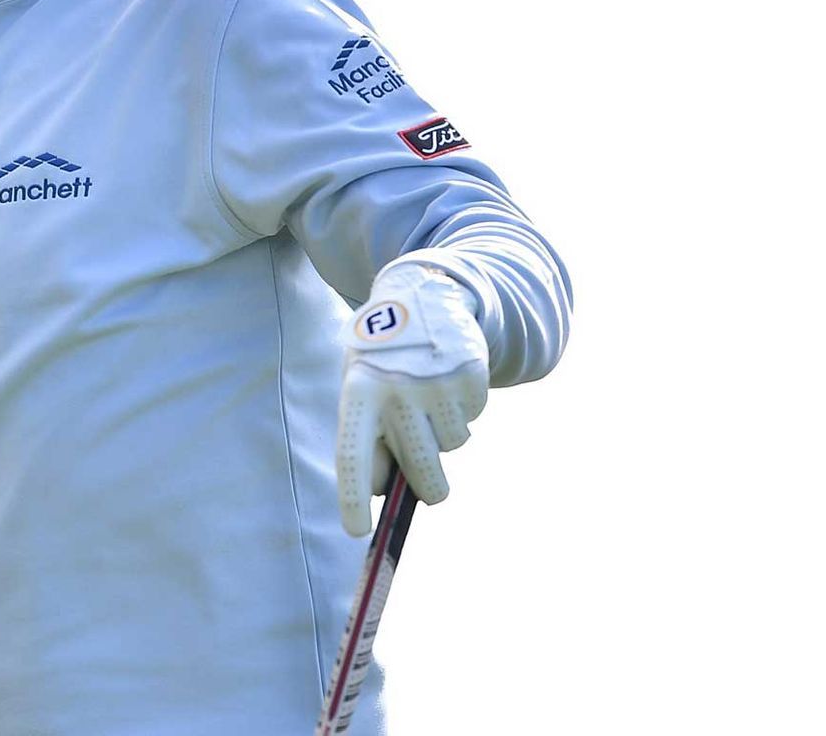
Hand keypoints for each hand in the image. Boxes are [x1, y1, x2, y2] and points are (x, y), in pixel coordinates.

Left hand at [337, 257, 489, 536]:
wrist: (422, 295)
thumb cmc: (383, 358)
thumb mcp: (361, 386)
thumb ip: (367, 437)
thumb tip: (384, 493)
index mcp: (358, 391)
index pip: (353, 455)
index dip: (353, 498)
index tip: (358, 531)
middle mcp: (396, 388)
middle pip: (420, 471)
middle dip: (428, 485)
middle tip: (430, 482)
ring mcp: (435, 381)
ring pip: (452, 445)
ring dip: (445, 434)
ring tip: (429, 396)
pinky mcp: (469, 373)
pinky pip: (473, 418)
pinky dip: (465, 409)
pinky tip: (448, 380)